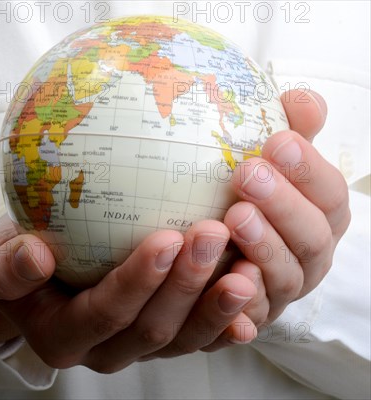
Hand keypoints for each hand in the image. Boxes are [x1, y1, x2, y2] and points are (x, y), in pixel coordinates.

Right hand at [0, 215, 256, 372]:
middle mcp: (104, 350)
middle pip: (153, 328)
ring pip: (185, 338)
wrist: (31, 276)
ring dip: (217, 304)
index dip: (137, 282)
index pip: (105, 313)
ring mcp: (139, 346)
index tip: (165, 237)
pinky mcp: (165, 336)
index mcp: (62, 336)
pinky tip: (252, 293)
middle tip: (213, 234)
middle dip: (186, 285)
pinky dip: (230, 319)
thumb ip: (2, 269)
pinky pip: (202, 337)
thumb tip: (35, 256)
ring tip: (247, 266)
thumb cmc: (10, 261)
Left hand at [202, 89, 350, 350]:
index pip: (329, 194)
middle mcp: (310, 257)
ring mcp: (283, 291)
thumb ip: (292, 133)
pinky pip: (252, 319)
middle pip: (311, 238)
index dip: (308, 169)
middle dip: (283, 205)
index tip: (276, 142)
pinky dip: (243, 307)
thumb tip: (299, 98)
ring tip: (234, 217)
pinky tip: (226, 283)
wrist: (226, 254)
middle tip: (248, 174)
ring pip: (284, 278)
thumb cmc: (252, 198)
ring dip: (263, 249)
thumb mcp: (272, 165)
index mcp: (322, 217)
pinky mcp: (253, 318)